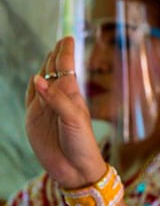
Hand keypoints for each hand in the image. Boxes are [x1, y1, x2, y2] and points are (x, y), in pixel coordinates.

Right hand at [26, 37, 106, 188]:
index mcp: (72, 96)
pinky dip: (33, 87)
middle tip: (60, 41)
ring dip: (45, 68)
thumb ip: (56, 99)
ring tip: (49, 55)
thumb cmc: (81, 143)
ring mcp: (46, 108)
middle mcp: (59, 99)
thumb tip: (38, 78)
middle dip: (57, 56)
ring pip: (43, 83)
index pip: (67, 69)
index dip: (66, 53)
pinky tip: (35, 78)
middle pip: (55, 72)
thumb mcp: (73, 119)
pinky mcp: (34, 119)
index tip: (68, 38)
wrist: (75, 168)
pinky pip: (32, 98)